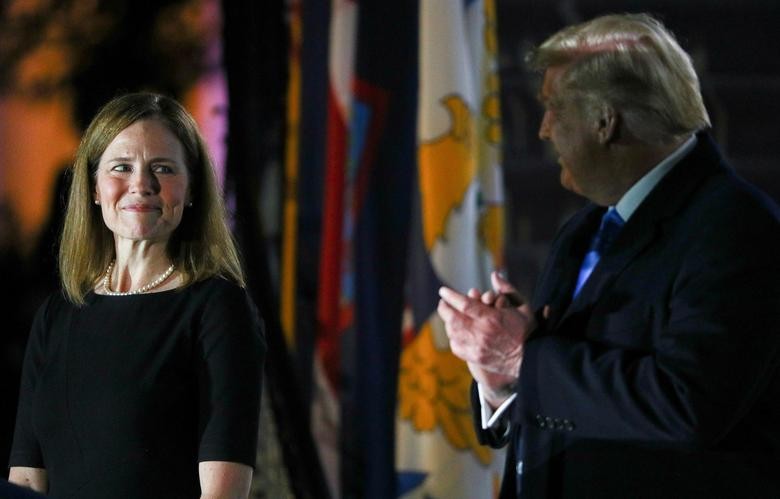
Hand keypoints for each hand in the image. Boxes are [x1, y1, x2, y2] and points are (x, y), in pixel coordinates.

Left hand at [437, 275, 534, 401]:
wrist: (532, 358)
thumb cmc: (527, 330)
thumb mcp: (523, 306)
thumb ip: (507, 289)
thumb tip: (494, 274)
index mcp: (492, 318)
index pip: (464, 304)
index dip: (451, 296)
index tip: (443, 290)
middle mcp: (482, 333)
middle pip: (454, 319)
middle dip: (444, 309)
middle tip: (442, 303)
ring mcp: (477, 347)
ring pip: (453, 333)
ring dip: (448, 323)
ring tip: (448, 316)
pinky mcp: (476, 358)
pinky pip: (456, 347)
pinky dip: (453, 338)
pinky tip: (455, 333)